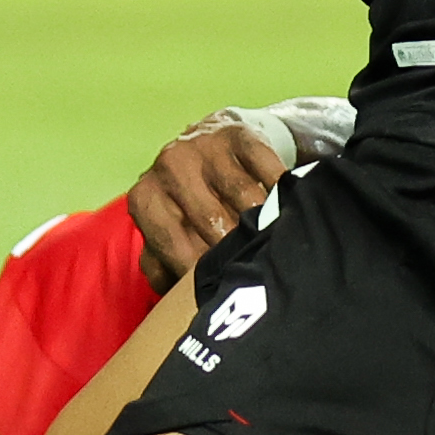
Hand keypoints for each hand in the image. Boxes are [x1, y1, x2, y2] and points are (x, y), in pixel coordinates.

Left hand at [127, 118, 289, 287]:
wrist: (219, 139)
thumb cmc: (192, 201)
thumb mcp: (170, 229)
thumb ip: (163, 264)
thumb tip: (174, 301)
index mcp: (145, 197)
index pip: (173, 245)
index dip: (199, 273)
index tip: (223, 291)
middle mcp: (169, 166)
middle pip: (210, 222)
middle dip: (235, 250)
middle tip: (256, 273)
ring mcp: (204, 145)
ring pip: (243, 196)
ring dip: (263, 223)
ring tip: (277, 244)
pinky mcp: (239, 132)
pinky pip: (265, 165)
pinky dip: (279, 188)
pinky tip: (289, 206)